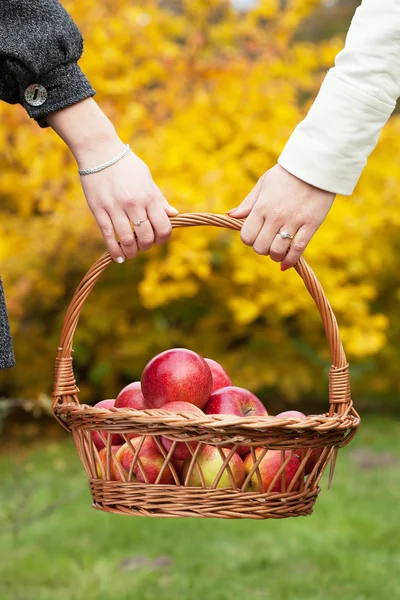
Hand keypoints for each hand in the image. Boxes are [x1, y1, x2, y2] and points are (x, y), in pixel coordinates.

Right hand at [48, 99, 177, 262]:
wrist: (99, 151)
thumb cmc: (126, 164)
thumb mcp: (147, 178)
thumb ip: (159, 199)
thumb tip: (174, 215)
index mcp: (148, 196)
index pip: (163, 226)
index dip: (163, 238)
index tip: (158, 240)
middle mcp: (134, 204)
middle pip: (146, 236)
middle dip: (147, 246)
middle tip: (143, 245)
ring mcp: (115, 208)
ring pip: (128, 239)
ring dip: (132, 251)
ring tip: (131, 253)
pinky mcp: (99, 210)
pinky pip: (108, 235)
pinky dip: (115, 250)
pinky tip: (118, 257)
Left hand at [227, 164, 334, 269]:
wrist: (315, 165)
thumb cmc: (287, 174)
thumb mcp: (263, 184)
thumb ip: (248, 203)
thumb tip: (231, 216)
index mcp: (261, 207)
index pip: (247, 236)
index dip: (249, 240)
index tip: (256, 236)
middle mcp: (275, 216)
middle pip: (260, 247)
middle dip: (262, 249)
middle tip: (268, 243)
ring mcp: (293, 221)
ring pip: (277, 251)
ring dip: (275, 256)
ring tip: (278, 251)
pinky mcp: (311, 224)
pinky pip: (298, 249)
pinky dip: (290, 260)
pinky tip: (286, 264)